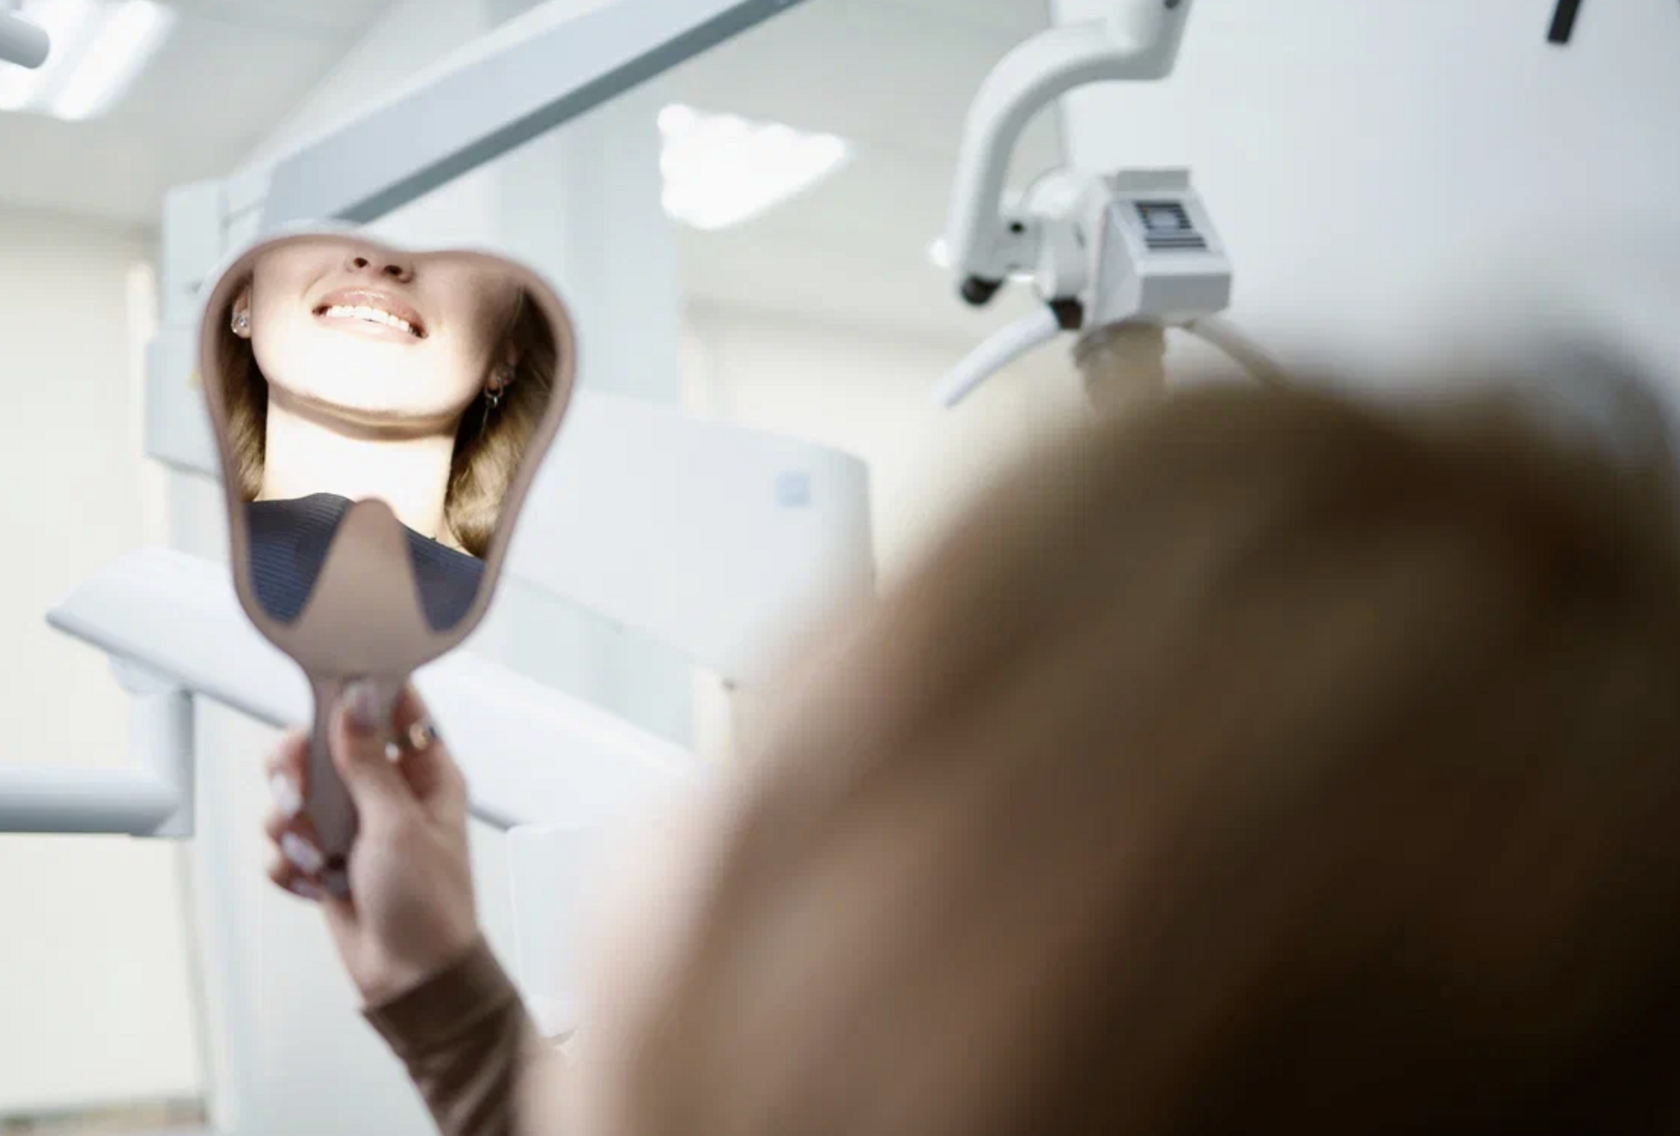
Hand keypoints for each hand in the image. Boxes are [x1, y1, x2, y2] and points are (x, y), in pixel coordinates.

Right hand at [264, 682, 480, 1006]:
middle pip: (323, 746)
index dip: (355, 693)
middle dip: (298, 770)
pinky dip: (291, 863)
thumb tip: (356, 700)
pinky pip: (286, 842)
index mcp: (424, 772)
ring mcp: (355, 823)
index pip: (391, 708)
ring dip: (292, 826)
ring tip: (315, 855)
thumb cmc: (428, 904)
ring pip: (295, 794)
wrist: (410, 978)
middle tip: (293, 793)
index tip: (321, 691)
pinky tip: (317, 885)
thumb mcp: (398, 826)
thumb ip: (369, 763)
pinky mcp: (328, 857)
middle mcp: (388, 790)